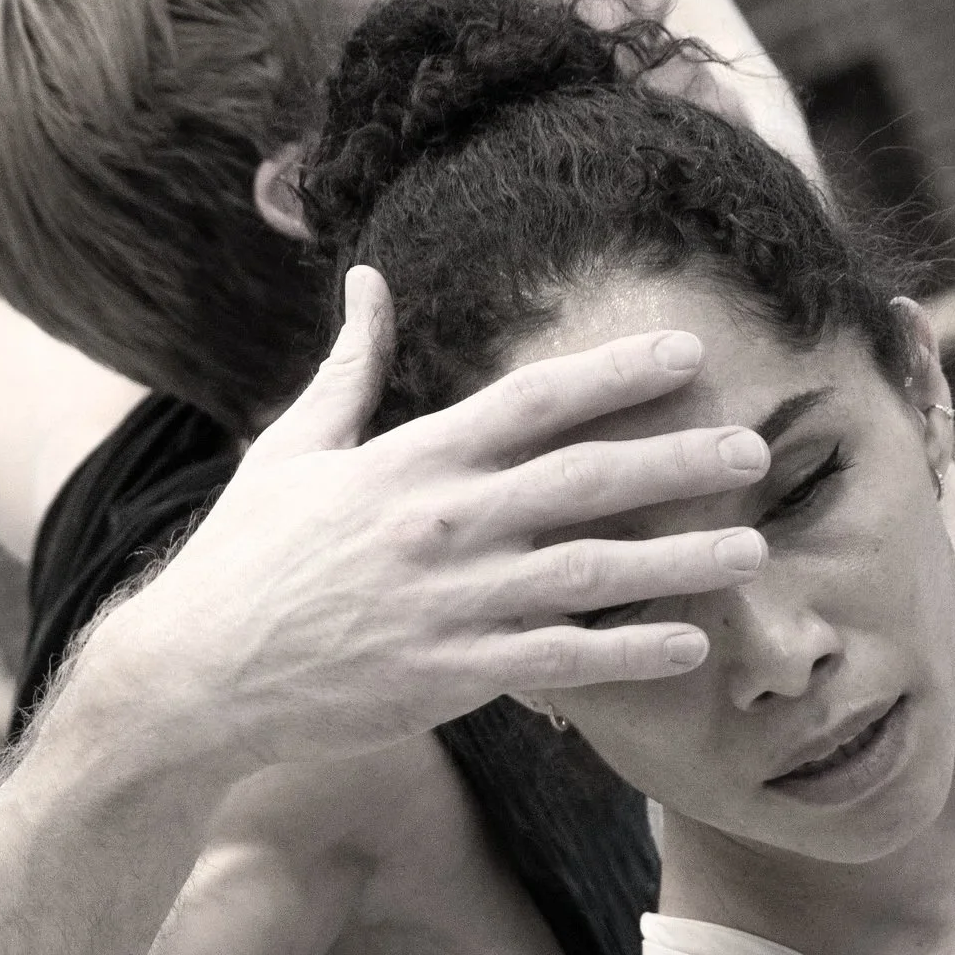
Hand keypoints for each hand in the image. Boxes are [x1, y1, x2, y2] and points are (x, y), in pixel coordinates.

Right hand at [97, 267, 770, 766]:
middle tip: (757, 449)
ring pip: (594, 571)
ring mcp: (457, 600)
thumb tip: (368, 281)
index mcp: (414, 458)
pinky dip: (631, 651)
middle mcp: (447, 522)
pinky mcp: (457, 672)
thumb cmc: (248, 556)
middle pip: (588, 479)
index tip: (688, 355)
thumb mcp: (293, 449)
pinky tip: (692, 643)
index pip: (535, 401)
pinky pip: (565, 659)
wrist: (196, 672)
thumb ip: (349, 368)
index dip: (618, 373)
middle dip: (680, 460)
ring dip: (682, 559)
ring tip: (755, 548)